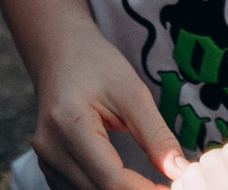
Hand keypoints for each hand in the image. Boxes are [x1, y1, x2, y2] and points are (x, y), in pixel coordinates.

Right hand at [28, 18, 189, 189]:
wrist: (59, 51)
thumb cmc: (95, 64)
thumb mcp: (132, 91)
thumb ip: (156, 135)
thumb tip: (181, 172)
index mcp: (69, 124)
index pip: (112, 180)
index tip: (177, 189)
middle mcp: (50, 149)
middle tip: (170, 187)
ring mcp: (46, 160)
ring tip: (153, 185)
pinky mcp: (50, 167)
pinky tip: (131, 184)